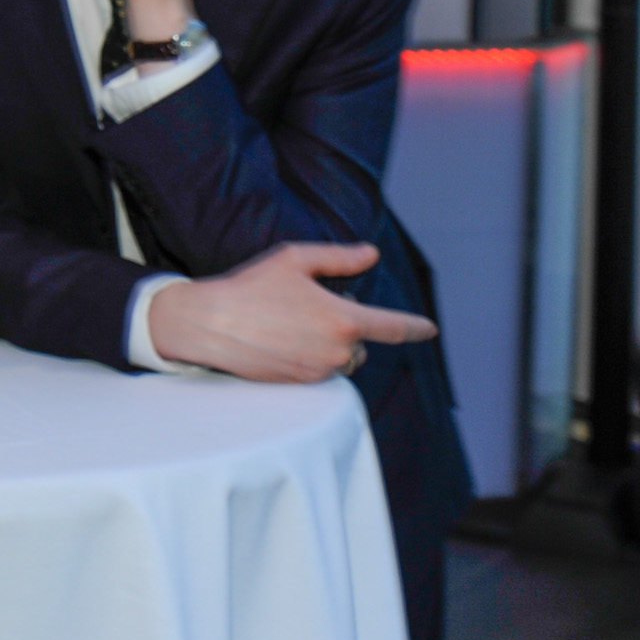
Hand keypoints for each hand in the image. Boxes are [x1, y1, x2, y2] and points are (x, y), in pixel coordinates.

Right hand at [147, 242, 436, 381]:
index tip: (429, 329)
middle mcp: (336, 349)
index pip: (393, 327)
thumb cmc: (250, 287)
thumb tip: (371, 255)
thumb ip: (339, 258)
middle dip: (346, 327)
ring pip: (342, 359)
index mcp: (342, 318)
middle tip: (307, 308)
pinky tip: (282, 341)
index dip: (415, 327)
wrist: (210, 324)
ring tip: (292, 325)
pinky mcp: (299, 383)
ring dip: (331, 345)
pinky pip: (320, 370)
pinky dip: (311, 356)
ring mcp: (318, 369)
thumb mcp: (294, 260)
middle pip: (361, 343)